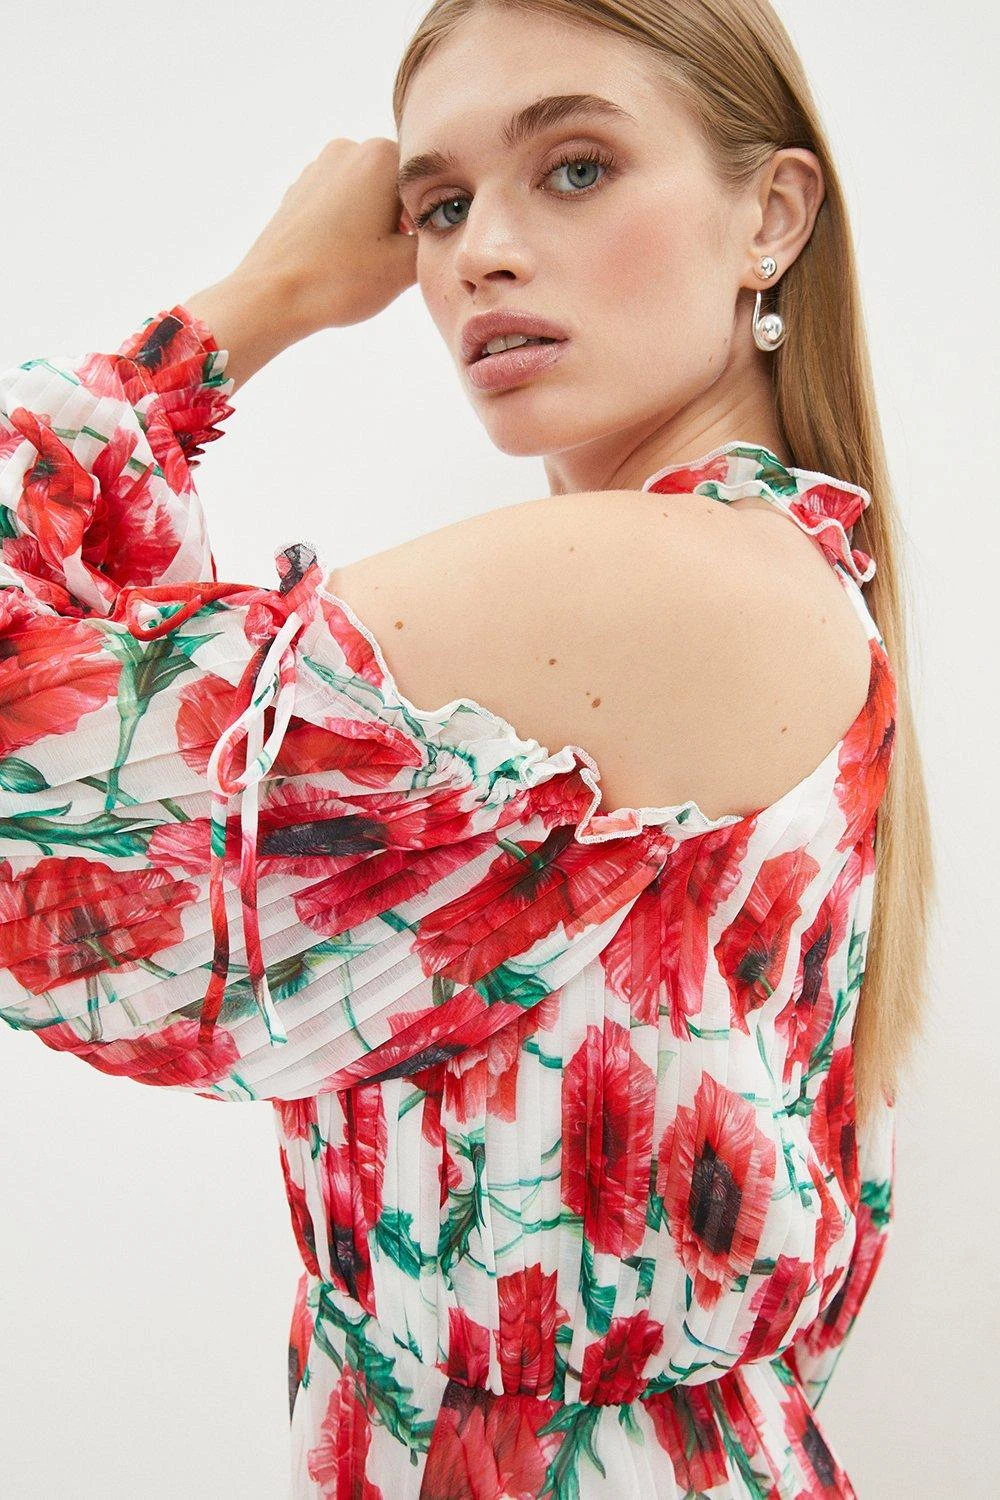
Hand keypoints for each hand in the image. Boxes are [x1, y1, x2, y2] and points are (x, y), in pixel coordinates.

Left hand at [229, 136, 417, 337]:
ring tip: (367, 263)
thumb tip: (443, 231)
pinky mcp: (300, 191)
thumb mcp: (407, 266)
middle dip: (402, 220)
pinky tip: (343, 259)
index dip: (430, 220)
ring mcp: (319, 168)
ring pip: (368, 196)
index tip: (418, 250)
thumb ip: (436, 240)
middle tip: (395, 260)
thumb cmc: (340, 279)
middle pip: (396, 186)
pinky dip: (349, 228)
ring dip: (376, 225)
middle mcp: (348, 149)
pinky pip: (341, 206)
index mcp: (381, 155)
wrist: (272, 296)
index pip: (429, 182)